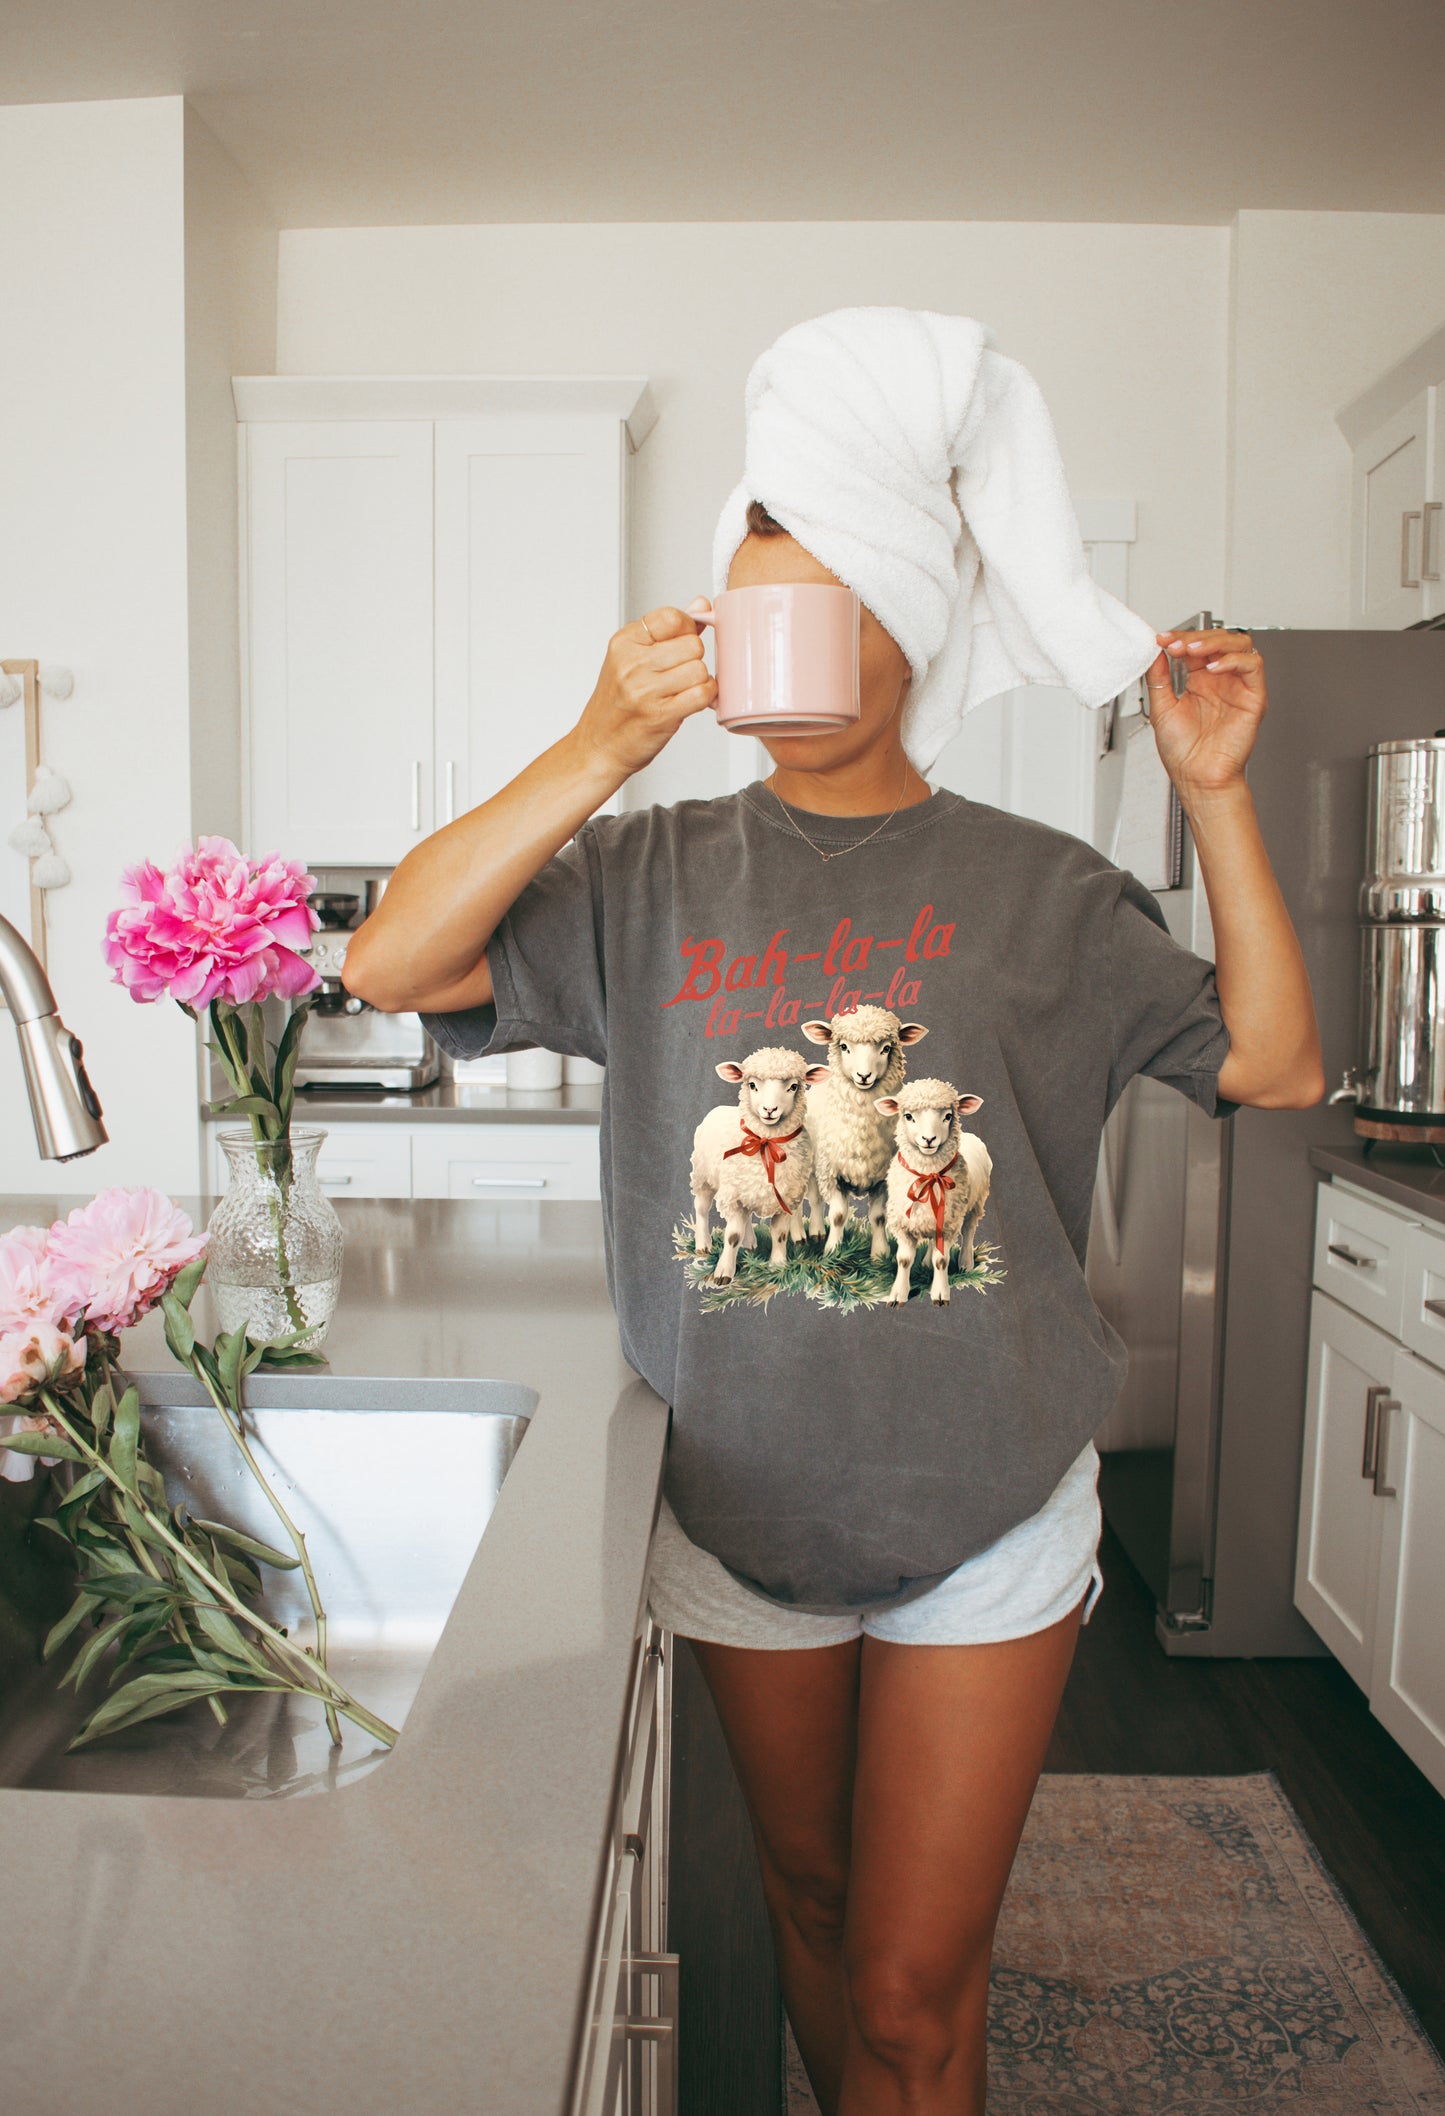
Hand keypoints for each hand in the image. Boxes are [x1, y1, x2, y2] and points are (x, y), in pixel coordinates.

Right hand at [574, 599, 717, 778]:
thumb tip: (701, 604)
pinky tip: (691, 701)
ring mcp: (644, 690)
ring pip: (700, 669)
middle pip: (692, 644)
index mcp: (624, 643)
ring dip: (699, 681)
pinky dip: (705, 698)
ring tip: (682, 690)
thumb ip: (669, 631)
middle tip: (679, 673)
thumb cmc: (617, 704)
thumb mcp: (633, 658)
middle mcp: (631, 664)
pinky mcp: (660, 715)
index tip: (680, 643)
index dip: (685, 630)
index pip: (672, 617)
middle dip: (693, 659)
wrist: (599, 746)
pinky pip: (702, 694)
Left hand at [1143, 626, 1265, 807]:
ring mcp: (1238, 687)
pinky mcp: (1254, 697)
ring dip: (1216, 642)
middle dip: (1196, 637)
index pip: (1196, 647)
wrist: (1197, 778)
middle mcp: (1221, 681)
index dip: (1181, 638)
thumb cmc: (1183, 753)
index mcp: (1200, 682)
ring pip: (1240, 645)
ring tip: (1193, 650)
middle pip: (1219, 640)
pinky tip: (1213, 668)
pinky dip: (1234, 660)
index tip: (1162, 639)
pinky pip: (1253, 666)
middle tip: (1176, 643)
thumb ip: (1158, 678)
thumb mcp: (1161, 708)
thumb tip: (1153, 652)